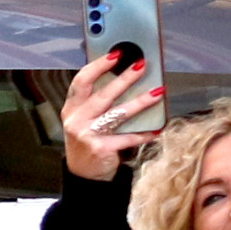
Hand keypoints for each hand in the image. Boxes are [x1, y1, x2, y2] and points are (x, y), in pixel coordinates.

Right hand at [60, 47, 162, 180]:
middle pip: (102, 95)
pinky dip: (144, 134)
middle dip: (124, 79)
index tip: (116, 55)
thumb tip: (125, 77)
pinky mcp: (101, 148)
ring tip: (158, 93)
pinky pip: (127, 137)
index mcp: (72, 108)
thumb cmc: (89, 141)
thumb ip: (97, 101)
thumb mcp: (85, 119)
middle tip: (142, 66)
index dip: (98, 66)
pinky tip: (157, 129)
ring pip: (118, 114)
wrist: (84, 174)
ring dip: (140, 102)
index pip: (81, 82)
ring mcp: (87, 135)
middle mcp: (76, 120)